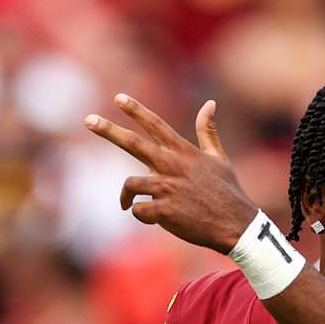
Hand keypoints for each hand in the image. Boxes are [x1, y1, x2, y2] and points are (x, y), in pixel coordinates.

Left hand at [86, 94, 258, 253]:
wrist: (235, 225)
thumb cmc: (227, 192)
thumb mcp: (219, 158)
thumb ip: (208, 131)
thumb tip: (210, 103)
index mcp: (184, 152)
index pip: (156, 125)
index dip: (136, 110)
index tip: (118, 98)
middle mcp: (173, 166)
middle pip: (135, 143)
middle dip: (109, 130)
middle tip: (88, 120)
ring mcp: (168, 189)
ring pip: (131, 183)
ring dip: (126, 195)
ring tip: (126, 203)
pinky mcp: (165, 212)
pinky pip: (139, 210)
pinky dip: (140, 214)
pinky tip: (150, 219)